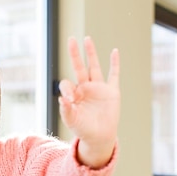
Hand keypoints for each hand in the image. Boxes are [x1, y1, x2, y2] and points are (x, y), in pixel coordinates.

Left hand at [58, 36, 119, 167]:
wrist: (99, 137)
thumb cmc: (83, 130)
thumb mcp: (72, 121)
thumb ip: (66, 110)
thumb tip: (62, 99)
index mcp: (74, 95)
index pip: (67, 83)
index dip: (67, 88)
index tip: (70, 98)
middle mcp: (85, 88)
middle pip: (79, 67)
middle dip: (75, 54)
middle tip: (70, 39)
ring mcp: (99, 88)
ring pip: (94, 67)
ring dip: (91, 53)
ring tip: (87, 38)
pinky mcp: (112, 91)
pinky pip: (114, 74)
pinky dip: (115, 63)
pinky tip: (114, 51)